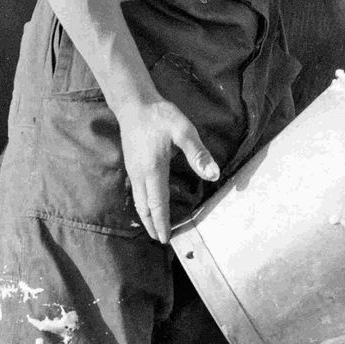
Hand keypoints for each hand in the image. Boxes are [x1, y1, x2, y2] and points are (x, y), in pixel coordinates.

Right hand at [118, 95, 218, 243]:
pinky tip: (147, 206)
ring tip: (154, 228)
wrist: (134, 103)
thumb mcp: (183, 130)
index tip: (165, 238)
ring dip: (146, 217)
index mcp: (153, 169)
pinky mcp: (131, 166)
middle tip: (160, 240)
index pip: (157, 203)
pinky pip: (136, 193)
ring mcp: (133, 171)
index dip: (162, 222)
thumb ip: (198, 153)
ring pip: (138, 201)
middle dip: (152, 225)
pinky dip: (142, 205)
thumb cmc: (159, 115)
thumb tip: (214, 175)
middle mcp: (140, 174)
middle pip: (144, 207)